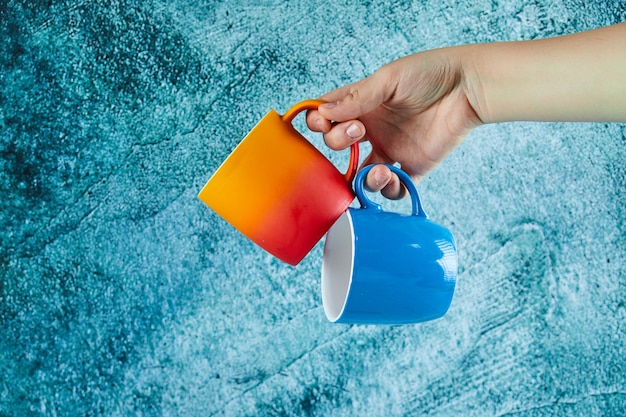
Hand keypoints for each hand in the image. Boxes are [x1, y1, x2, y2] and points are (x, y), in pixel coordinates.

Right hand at [306, 48, 482, 198]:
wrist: (469, 88)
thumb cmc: (430, 73)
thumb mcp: (389, 79)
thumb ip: (357, 98)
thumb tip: (324, 113)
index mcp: (363, 105)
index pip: (328, 116)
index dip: (319, 122)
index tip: (325, 121)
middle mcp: (373, 129)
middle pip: (338, 145)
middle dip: (339, 142)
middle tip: (359, 131)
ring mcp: (392, 149)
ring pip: (363, 176)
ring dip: (362, 179)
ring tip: (380, 170)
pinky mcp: (414, 166)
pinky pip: (395, 190)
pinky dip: (390, 191)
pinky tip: (395, 178)